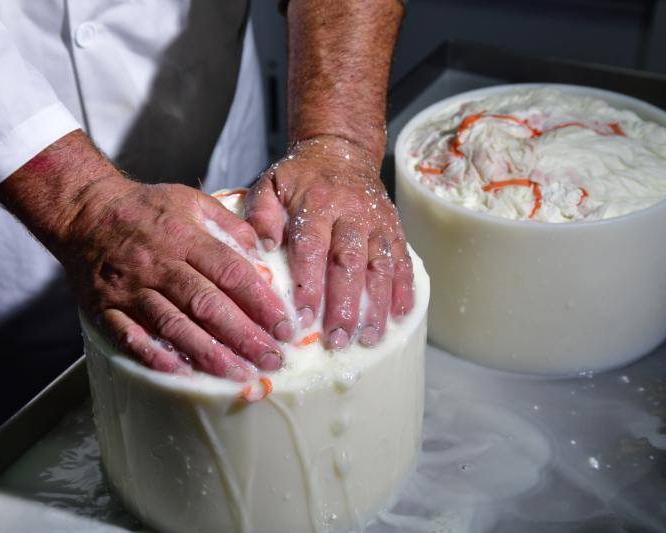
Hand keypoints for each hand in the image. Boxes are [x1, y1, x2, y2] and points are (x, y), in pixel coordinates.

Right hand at [57, 175, 292, 379]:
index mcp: (185, 237)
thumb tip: (262, 249)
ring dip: (210, 353)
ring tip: (241, 374)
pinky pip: (130, 336)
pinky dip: (155, 356)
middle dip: (244, 335)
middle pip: (207, 304)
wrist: (84, 211)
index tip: (285, 326)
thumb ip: (229, 222)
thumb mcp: (191, 199)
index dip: (261, 302)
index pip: (231, 273)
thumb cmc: (144, 208)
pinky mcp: (106, 308)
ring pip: (174, 325)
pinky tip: (182, 373)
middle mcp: (159, 264)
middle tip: (273, 359)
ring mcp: (131, 289)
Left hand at [245, 135, 413, 348]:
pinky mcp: (394, 229)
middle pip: (349, 261)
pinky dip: (404, 288)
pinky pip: (403, 259)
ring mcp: (377, 222)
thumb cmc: (300, 176)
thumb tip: (264, 245)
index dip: (308, 283)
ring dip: (376, 304)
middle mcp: (350, 213)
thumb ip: (261, 212)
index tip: (302, 317)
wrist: (342, 149)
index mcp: (316, 203)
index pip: (312, 246)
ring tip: (368, 338)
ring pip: (380, 265)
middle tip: (337, 338)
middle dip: (344, 304)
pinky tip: (400, 315)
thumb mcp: (271, 183)